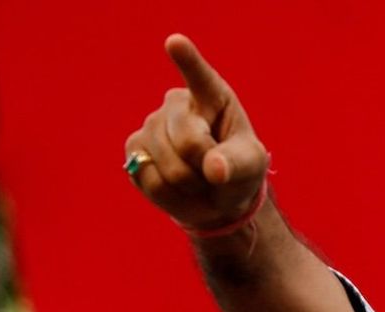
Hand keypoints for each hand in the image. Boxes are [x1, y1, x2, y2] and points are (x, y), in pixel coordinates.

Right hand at [124, 34, 267, 229]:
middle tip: (216, 173)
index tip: (175, 42)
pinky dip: (170, 196)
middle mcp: (176, 104)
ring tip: (199, 181)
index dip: (187, 60)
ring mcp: (150, 125)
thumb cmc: (238, 171)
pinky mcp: (133, 150)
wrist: (217, 197)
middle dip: (206, 169)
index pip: (199, 76)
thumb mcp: (250, 165)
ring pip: (167, 166)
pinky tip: (179, 188)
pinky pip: (149, 180)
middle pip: (188, 142)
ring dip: (190, 186)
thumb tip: (213, 169)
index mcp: (212, 96)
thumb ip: (236, 164)